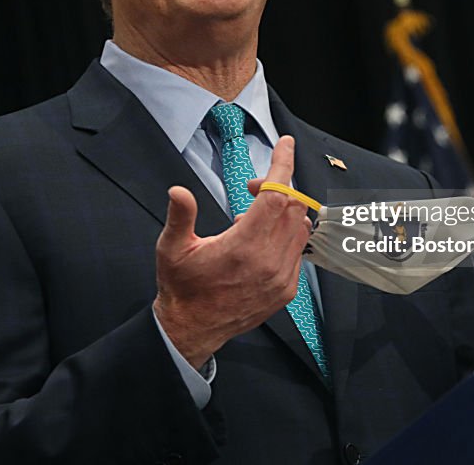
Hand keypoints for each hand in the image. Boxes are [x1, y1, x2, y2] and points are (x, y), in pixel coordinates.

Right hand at [153, 136, 311, 368]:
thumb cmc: (182, 288)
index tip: (284, 144)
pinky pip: (299, 251)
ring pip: (300, 228)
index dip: (282, 165)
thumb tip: (178, 191)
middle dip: (278, 186)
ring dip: (284, 211)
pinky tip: (261, 241)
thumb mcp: (172, 248)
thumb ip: (180, 216)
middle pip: (294, 207)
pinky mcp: (286, 290)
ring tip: (253, 218)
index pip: (276, 195)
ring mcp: (282, 278)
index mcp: (243, 247)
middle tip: (252, 187)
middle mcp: (269, 262)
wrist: (192, 329)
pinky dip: (286, 235)